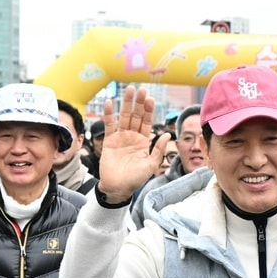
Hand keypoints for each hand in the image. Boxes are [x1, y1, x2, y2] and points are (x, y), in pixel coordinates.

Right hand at [97, 87, 162, 202]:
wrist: (118, 188)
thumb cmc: (136, 179)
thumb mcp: (151, 165)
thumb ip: (158, 149)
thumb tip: (168, 134)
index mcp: (143, 141)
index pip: (147, 121)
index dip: (149, 110)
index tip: (150, 98)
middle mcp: (132, 137)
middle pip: (136, 115)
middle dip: (138, 103)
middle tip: (140, 89)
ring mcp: (120, 137)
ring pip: (123, 117)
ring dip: (126, 103)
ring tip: (129, 90)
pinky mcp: (109, 141)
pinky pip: (109, 125)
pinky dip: (108, 114)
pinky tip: (109, 103)